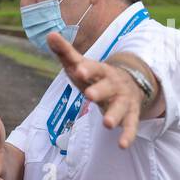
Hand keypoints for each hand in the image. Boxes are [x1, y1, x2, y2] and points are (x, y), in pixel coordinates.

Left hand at [47, 32, 144, 148]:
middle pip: (107, 87)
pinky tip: (123, 145)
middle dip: (99, 91)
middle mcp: (114, 84)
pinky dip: (128, 135)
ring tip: (107, 124)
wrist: (128, 84)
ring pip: (120, 107)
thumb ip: (65, 52)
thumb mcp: (81, 65)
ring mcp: (123, 99)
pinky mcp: (130, 114)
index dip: (86, 69)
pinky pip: (130, 125)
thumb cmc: (96, 76)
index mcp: (100, 70)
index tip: (78, 70)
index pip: (93, 68)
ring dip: (114, 115)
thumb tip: (49, 34)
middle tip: (90, 95)